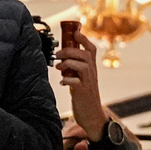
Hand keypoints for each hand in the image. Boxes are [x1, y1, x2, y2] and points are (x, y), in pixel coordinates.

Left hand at [55, 25, 108, 141]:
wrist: (92, 116)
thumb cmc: (85, 97)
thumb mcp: (82, 80)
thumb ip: (75, 69)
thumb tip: (62, 59)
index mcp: (91, 69)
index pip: (91, 49)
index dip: (84, 39)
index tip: (74, 32)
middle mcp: (92, 74)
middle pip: (85, 55)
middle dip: (69, 51)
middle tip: (57, 54)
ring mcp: (88, 83)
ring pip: (82, 66)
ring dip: (68, 63)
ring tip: (58, 68)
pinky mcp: (83, 93)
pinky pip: (76, 82)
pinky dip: (67, 80)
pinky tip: (63, 82)